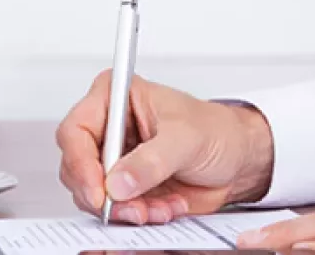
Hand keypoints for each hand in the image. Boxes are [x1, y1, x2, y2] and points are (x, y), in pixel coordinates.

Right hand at [56, 69, 274, 224]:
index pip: (76, 131)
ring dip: (126, 209)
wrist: (238, 159)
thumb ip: (152, 160)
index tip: (100, 191)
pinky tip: (165, 207)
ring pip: (93, 195)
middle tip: (133, 208)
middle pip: (76, 168)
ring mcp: (114, 161)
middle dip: (104, 195)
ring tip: (159, 206)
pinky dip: (139, 216)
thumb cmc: (216, 131)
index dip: (81, 164)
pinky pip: (115, 210)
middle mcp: (108, 129)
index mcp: (115, 98)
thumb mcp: (186, 138)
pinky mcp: (125, 187)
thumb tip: (119, 182)